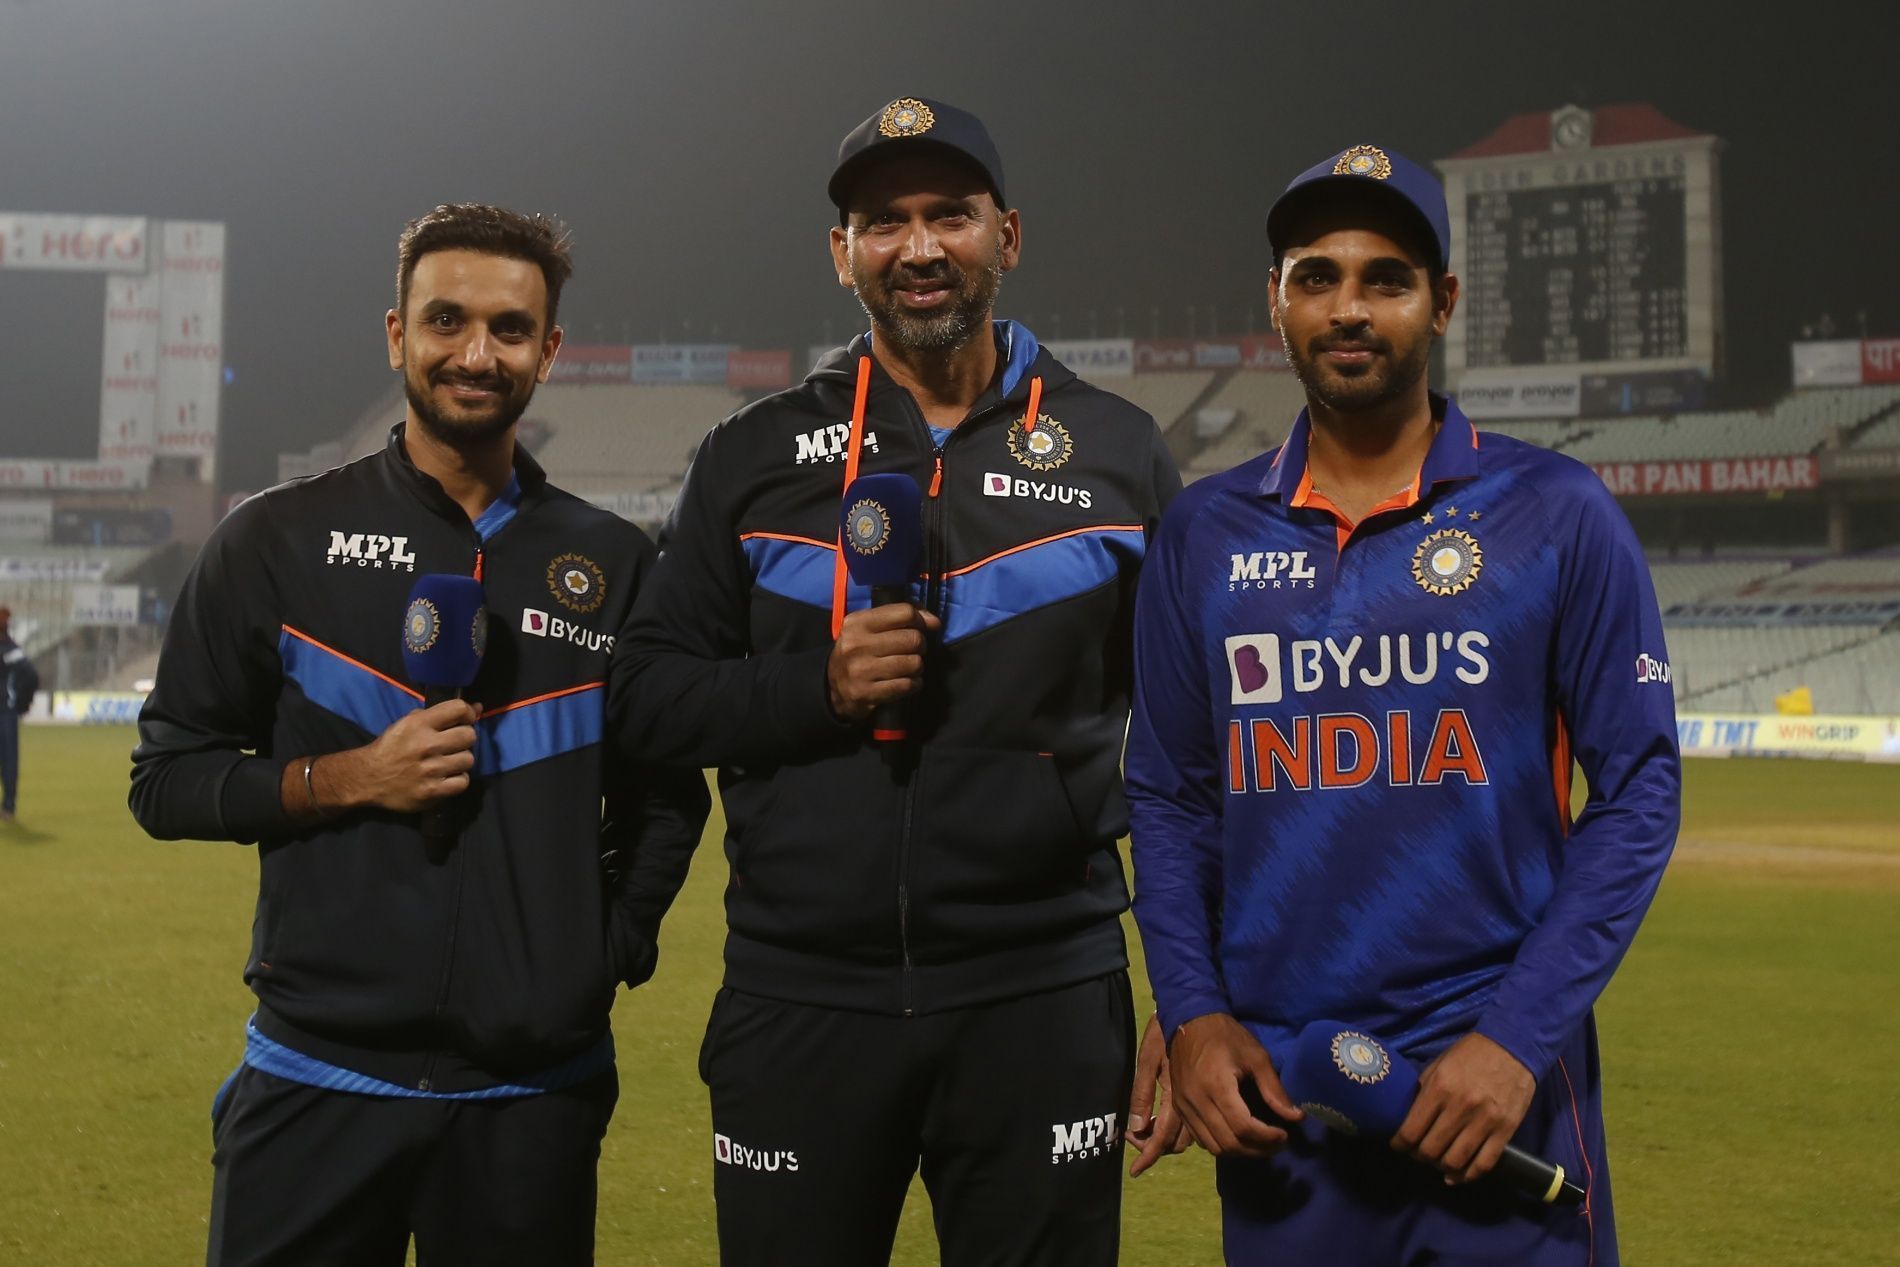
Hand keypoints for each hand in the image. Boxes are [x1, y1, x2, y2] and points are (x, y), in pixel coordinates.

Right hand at [314, 700, 482, 813]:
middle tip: (454, 744)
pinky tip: (447, 777)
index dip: (467, 713)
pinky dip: (458, 780)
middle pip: (469, 736)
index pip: (458, 709)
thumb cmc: (391, 747)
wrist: (368, 778)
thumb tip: (478, 708)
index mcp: (419, 724)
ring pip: (468, 760)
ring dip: (461, 761)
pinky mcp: (432, 791)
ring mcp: (430, 770)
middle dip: (465, 739)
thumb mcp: (408, 723)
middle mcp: (426, 745)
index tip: (465, 720)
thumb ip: (440, 715)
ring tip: (447, 762)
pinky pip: (463, 782)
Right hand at [825, 603, 940, 722]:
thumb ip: (901, 617)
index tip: (920, 629)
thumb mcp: (870, 627)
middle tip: (913, 651)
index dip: (920, 620)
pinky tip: (907, 682)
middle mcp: (857, 644)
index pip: (904, 612)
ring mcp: (861, 670)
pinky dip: (914, 684)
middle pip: (913, 639)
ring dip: (917, 667)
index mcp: (858, 622)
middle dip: (920, 646)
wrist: (834, 687)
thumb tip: (934, 622)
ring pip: (913, 663)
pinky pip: (907, 685)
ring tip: (909, 668)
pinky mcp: (867, 693)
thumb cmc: (859, 652)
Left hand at [1127, 1013, 1191, 1176]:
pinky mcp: (1205, 1093)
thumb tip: (1135, 1127)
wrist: (1197, 1011)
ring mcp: (1200, 1098)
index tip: (1135, 1172)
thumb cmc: (1167, 1030)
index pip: (1162, 1136)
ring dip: (1167, 1139)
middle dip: (1156, 1147)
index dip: (1149, 1155)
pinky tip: (1165, 1119)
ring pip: (1188, 1136)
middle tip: (1136, 1138)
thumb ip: (1141, 1093)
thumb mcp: (1148, 1058)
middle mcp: (1190, 1102)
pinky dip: (1180, 1129)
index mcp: (1175, 1095)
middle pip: (1176, 1143)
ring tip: (1146, 1132)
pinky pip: (1197, 1123)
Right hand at [1167, 1013, 1302, 1157]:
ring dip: (1240, 1151)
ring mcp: (1184, 1107)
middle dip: (1257, 1149)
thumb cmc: (1226, 1036)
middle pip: (1228, 1143)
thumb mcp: (1256, 1057)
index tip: (1284, 1134)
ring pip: (1213, 1147)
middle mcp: (1196, 1101)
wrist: (1189, 1023)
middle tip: (1276, 1143)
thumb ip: (1274, 1089)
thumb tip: (1296, 1117)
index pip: (1243, 1127)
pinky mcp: (1179, 1109)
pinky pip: (1201, 1140)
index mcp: (1216, 1085)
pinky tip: (1237, 1136)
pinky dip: (1221, 1145)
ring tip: (1260, 1144)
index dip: (1267, 1138)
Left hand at [1390, 1032, 1534, 1183]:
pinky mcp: (1506, 1130)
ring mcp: (1485, 1121)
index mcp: (1439, 1088)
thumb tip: (1408, 1118)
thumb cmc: (1469, 1054)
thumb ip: (1424, 1092)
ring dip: (1441, 1168)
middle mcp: (1460, 1107)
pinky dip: (1468, 1176)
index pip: (1411, 1131)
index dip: (1399, 1144)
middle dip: (1419, 1157)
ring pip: (1456, 1161)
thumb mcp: (1438, 1065)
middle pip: (1431, 1150)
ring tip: (1437, 1163)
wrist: (1512, 1046)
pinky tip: (1456, 1176)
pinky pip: (1484, 1163)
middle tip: (1417, 1154)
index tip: (1397, 1146)